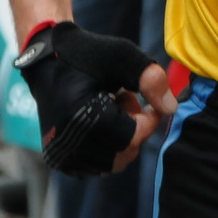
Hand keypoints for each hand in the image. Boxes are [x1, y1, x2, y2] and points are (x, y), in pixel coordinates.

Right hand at [14, 21, 174, 174]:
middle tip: (126, 100)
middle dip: (134, 129)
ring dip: (122, 138)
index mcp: (81, 118)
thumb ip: (150, 78)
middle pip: (124, 153)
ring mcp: (62, 155)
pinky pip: (98, 164)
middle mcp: (67, 143)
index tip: (150, 102)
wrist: (47, 61)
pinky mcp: (60, 159)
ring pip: (113, 161)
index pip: (132, 138)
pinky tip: (100, 120)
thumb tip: (170, 108)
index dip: (149, 121)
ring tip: (112, 108)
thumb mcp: (122, 55)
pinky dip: (107, 146)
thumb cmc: (86, 54)